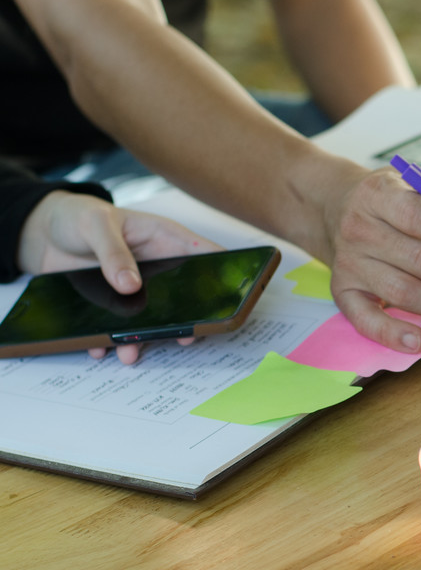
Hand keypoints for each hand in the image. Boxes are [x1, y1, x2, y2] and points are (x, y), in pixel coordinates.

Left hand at [17, 190, 222, 363]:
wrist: (41, 232)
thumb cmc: (76, 216)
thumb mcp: (96, 225)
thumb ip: (114, 253)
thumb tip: (130, 285)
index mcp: (164, 239)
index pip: (206, 255)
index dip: (221, 276)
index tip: (229, 298)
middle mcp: (156, 266)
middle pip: (184, 297)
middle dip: (184, 321)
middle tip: (184, 338)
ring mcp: (136, 288)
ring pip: (151, 318)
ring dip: (142, 338)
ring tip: (130, 353)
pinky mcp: (113, 303)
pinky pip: (118, 326)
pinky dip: (110, 340)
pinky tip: (100, 347)